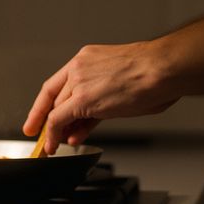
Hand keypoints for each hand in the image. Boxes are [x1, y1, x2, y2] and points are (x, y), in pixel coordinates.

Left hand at [22, 41, 178, 154]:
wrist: (163, 69)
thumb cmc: (155, 73)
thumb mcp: (121, 83)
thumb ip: (103, 100)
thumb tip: (94, 119)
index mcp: (88, 58)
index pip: (59, 83)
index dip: (46, 101)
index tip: (40, 113)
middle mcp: (79, 67)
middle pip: (55, 98)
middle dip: (50, 119)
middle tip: (46, 135)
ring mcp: (79, 82)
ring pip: (55, 109)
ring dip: (52, 130)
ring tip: (50, 145)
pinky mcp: (81, 99)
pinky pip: (58, 119)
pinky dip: (53, 134)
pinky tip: (54, 144)